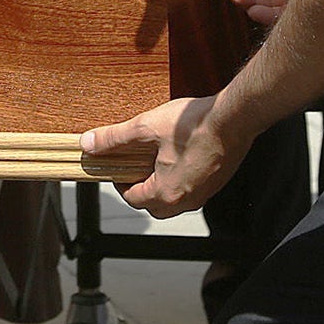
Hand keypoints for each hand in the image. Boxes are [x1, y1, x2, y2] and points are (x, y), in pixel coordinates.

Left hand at [82, 96, 245, 217]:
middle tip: (135, 166)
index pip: (133, 199)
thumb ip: (114, 138)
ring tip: (156, 158)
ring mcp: (205, 193)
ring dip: (161, 185)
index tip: (117, 166)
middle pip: (153, 205)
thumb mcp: (145, 127)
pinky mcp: (217, 182)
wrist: (234, 117)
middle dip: (140, 188)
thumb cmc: (194, 124)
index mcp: (167, 193)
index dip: (119, 182)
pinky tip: (179, 155)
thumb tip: (89, 144)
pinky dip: (180, 179)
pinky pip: (192, 189)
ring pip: (174, 199)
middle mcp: (187, 200)